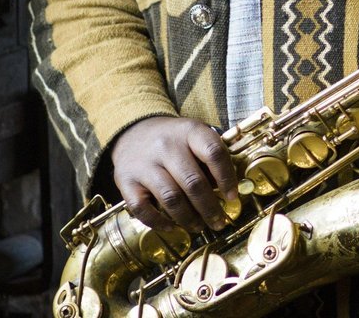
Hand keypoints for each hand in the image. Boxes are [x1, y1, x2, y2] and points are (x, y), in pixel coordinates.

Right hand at [111, 116, 238, 231]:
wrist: (133, 133)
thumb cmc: (174, 139)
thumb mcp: (195, 136)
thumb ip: (210, 158)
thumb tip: (227, 193)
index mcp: (190, 131)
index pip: (214, 153)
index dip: (227, 177)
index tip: (233, 197)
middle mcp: (166, 146)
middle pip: (193, 182)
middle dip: (210, 207)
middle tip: (219, 222)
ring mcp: (144, 164)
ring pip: (171, 198)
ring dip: (188, 218)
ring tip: (199, 227)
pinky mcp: (125, 181)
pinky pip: (143, 208)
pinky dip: (159, 222)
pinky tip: (172, 227)